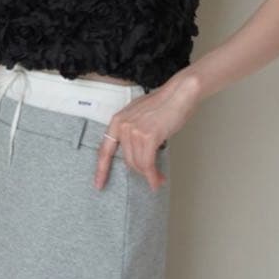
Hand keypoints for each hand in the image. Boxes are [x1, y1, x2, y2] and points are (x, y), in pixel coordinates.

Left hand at [93, 69, 199, 192]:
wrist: (179, 94)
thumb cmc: (164, 103)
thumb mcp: (139, 116)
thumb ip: (132, 131)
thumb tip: (135, 151)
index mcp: (117, 120)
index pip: (105, 150)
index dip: (101, 169)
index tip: (99, 184)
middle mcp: (122, 126)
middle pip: (127, 160)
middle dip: (139, 171)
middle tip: (151, 176)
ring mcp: (134, 131)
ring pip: (138, 164)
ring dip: (149, 175)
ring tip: (158, 178)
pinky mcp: (148, 137)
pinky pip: (148, 164)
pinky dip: (152, 175)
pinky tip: (157, 180)